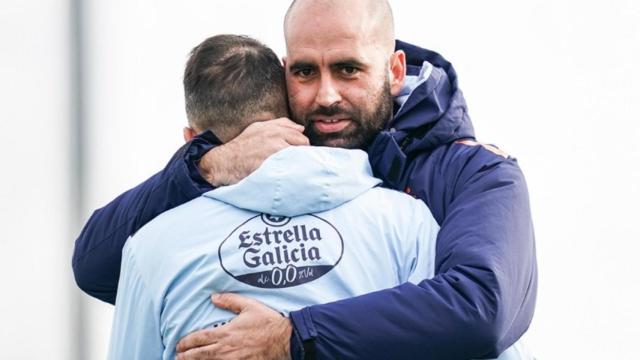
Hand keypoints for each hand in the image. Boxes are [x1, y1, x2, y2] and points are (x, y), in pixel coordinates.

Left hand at [175, 293, 291, 359]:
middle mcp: (225, 348)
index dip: (186, 342)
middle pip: (199, 354)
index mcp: (226, 332)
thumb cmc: (267, 322)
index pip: (200, 338)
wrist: (284, 339)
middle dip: (186, 356)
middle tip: (177, 357)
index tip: (179, 344)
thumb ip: (230, 300)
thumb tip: (213, 297)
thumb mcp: (249, 306)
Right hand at [199, 118, 308, 185]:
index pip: (298, 132)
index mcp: (272, 127)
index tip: (299, 153)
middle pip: (302, 143)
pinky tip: (287, 174)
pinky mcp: (272, 160)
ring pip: (299, 154)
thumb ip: (279, 126)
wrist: (223, 162)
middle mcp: (274, 134)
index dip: (301, 144)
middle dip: (302, 153)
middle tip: (297, 164)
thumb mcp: (257, 129)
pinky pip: (290, 165)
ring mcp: (273, 147)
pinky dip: (292, 170)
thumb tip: (300, 128)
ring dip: (299, 162)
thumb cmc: (240, 148)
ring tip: (292, 170)